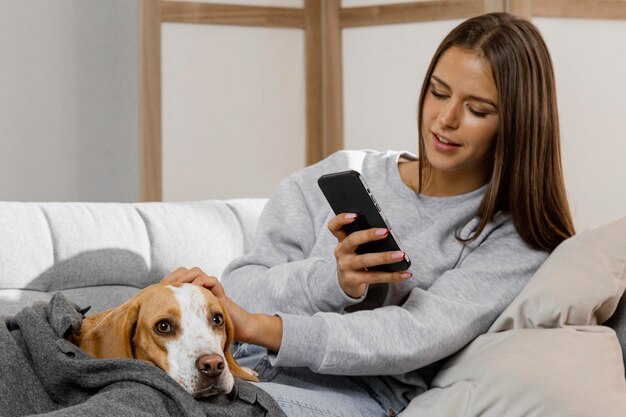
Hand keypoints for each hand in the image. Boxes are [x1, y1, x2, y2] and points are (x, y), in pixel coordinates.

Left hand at [161, 268, 281, 350]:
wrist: (240, 329)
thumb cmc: (213, 331)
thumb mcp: (191, 326)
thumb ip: (178, 323)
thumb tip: (152, 331)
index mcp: (191, 294)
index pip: (176, 279)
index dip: (165, 282)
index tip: (155, 292)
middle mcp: (200, 288)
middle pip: (183, 271)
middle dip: (172, 277)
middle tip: (163, 288)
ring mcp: (210, 289)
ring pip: (196, 272)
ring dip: (185, 277)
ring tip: (176, 288)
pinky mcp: (220, 292)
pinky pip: (211, 280)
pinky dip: (201, 283)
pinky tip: (193, 291)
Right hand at [327, 214, 411, 298]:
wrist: (348, 284)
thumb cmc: (358, 259)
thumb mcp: (358, 248)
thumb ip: (370, 240)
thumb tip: (394, 238)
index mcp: (342, 240)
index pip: (334, 226)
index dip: (341, 219)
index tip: (355, 215)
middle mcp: (341, 252)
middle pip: (352, 240)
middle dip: (368, 235)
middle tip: (385, 231)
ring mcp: (345, 267)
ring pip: (365, 260)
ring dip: (384, 257)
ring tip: (400, 254)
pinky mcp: (352, 281)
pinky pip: (375, 277)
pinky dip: (393, 276)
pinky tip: (406, 273)